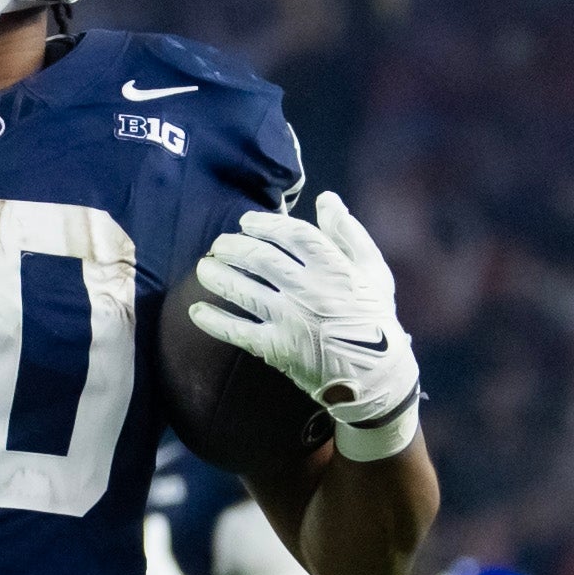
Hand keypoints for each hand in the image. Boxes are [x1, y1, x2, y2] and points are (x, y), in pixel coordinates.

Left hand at [187, 191, 420, 456]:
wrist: (377, 375)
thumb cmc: (374, 317)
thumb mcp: (373, 271)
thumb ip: (349, 233)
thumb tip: (326, 199)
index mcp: (333, 267)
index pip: (291, 234)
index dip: (264, 224)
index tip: (246, 222)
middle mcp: (308, 289)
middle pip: (260, 257)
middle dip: (233, 246)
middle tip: (219, 245)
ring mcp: (290, 319)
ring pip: (243, 290)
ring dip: (217, 276)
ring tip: (203, 268)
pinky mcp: (277, 348)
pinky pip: (237, 332)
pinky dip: (213, 321)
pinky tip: (196, 312)